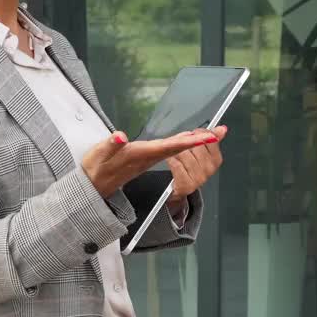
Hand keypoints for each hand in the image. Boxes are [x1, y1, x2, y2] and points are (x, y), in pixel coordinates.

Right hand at [82, 128, 219, 198]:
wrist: (95, 185)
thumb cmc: (97, 168)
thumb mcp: (99, 155)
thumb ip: (111, 144)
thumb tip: (121, 136)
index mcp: (141, 155)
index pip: (169, 147)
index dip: (189, 142)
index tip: (207, 137)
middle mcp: (150, 157)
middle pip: (180, 148)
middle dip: (200, 141)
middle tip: (221, 131)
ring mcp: (150, 158)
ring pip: (177, 149)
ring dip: (196, 141)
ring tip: (213, 132)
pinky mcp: (148, 157)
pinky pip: (171, 149)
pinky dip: (184, 141)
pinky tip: (191, 136)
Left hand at [167, 125, 225, 203]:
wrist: (181, 187)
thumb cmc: (190, 166)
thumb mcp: (202, 149)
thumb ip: (211, 137)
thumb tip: (222, 128)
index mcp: (216, 159)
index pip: (209, 138)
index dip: (198, 134)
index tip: (194, 134)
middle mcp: (209, 169)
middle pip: (195, 144)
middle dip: (187, 142)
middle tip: (184, 148)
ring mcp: (199, 178)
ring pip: (183, 153)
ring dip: (176, 152)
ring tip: (178, 157)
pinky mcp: (186, 184)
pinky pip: (175, 163)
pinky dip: (171, 160)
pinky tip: (173, 163)